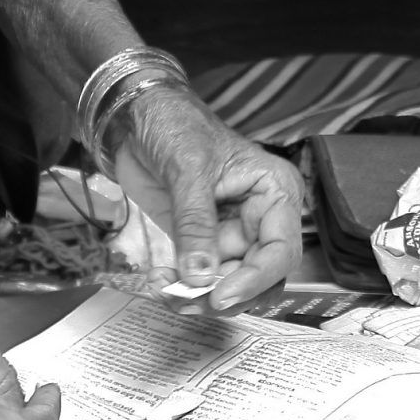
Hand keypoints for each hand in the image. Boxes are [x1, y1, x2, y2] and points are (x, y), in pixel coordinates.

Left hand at [107, 87, 303, 312]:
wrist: (138, 118)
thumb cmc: (176, 126)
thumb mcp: (189, 171)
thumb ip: (195, 225)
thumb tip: (200, 277)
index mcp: (275, 192)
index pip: (281, 250)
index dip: (255, 280)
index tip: (220, 297)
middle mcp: (261, 217)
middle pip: (260, 276)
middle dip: (226, 294)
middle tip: (188, 302)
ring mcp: (232, 231)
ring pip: (231, 283)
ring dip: (200, 296)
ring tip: (166, 291)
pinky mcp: (205, 241)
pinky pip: (203, 277)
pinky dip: (183, 287)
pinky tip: (160, 279)